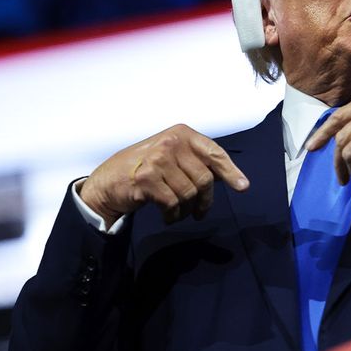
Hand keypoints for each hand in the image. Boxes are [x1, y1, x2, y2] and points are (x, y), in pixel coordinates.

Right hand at [80, 124, 249, 226]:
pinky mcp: (146, 180)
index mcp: (181, 133)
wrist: (107, 181)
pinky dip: (173, 215)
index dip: (231, 171)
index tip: (242, 186)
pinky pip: (173, 203)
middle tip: (200, 211)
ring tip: (180, 213)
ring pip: (189, 193)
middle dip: (205, 200)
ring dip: (187, 209)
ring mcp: (157, 160)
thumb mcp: (171, 155)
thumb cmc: (144, 168)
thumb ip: (195, 161)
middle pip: (204, 178)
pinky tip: (169, 216)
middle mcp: (171, 143)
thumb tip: (228, 176)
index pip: (214, 152)